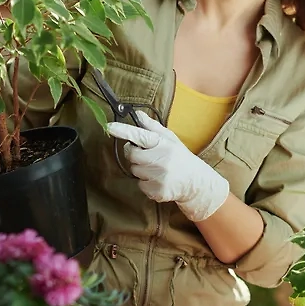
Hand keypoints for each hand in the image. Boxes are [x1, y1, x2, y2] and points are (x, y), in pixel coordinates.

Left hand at [106, 111, 229, 221]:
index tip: (109, 127)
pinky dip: (146, 184)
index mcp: (163, 144)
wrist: (196, 183)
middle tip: (148, 156)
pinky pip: (140, 185)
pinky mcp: (157, 191)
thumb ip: (152, 127)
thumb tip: (137, 114)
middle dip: (135, 155)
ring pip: (135, 171)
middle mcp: (161, 159)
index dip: (123, 131)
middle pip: (131, 155)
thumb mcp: (170, 139)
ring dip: (141, 170)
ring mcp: (159, 176)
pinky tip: (159, 180)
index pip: (139, 135)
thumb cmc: (180, 158)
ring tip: (157, 169)